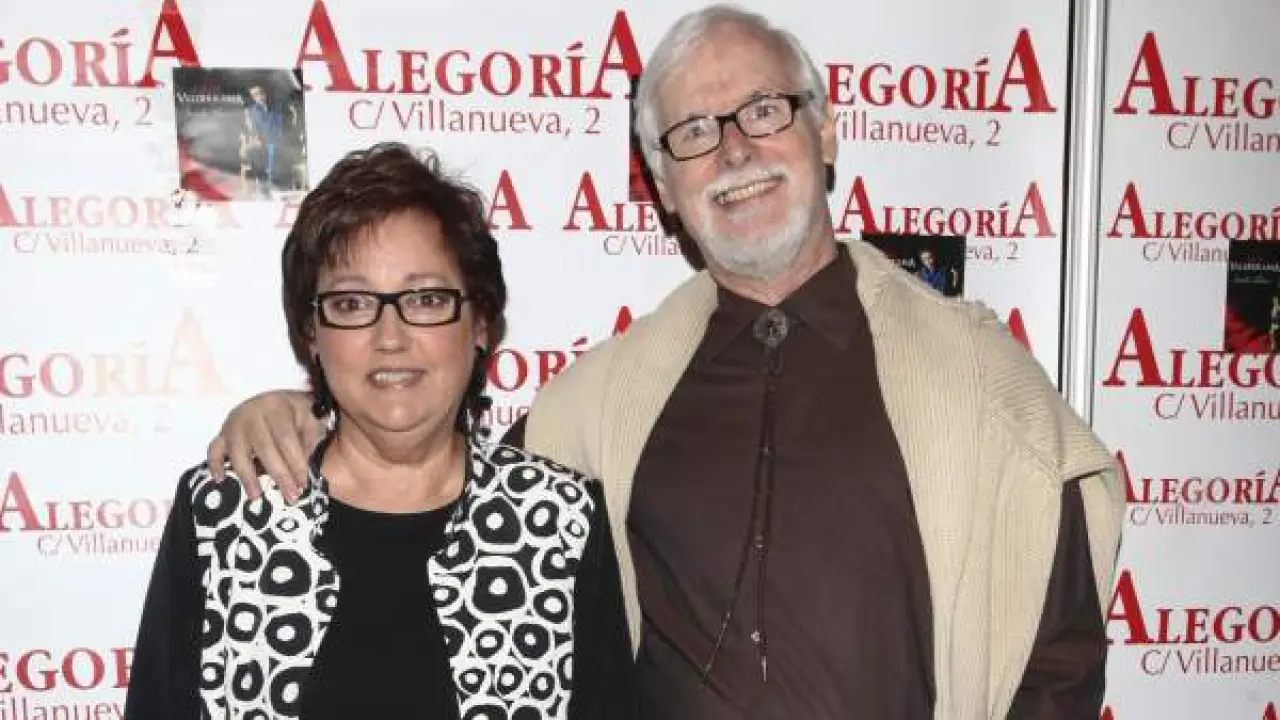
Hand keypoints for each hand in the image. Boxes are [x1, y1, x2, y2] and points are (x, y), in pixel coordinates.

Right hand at [205, 390, 321, 502]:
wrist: (274, 399)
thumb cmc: (294, 413)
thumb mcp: (308, 418)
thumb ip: (309, 440)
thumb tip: (302, 469)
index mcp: (276, 406)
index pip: (286, 439)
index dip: (295, 463)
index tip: (303, 483)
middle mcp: (251, 413)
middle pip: (264, 448)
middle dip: (279, 475)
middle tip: (290, 496)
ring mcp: (233, 423)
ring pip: (238, 452)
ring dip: (247, 477)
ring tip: (257, 496)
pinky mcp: (222, 433)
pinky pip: (214, 449)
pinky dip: (215, 464)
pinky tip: (220, 479)